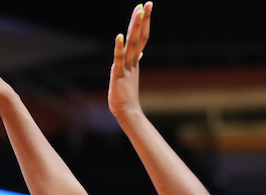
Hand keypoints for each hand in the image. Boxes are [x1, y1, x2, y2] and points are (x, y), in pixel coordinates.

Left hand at [109, 3, 151, 118]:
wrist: (127, 112)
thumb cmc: (126, 95)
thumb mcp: (130, 74)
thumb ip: (134, 62)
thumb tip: (141, 53)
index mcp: (135, 61)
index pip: (142, 38)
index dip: (145, 23)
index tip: (146, 7)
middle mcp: (133, 61)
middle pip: (139, 36)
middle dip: (143, 19)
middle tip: (147, 3)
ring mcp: (127, 67)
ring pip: (132, 44)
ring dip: (135, 27)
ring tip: (138, 11)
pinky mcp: (118, 74)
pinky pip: (119, 58)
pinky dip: (119, 47)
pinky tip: (119, 36)